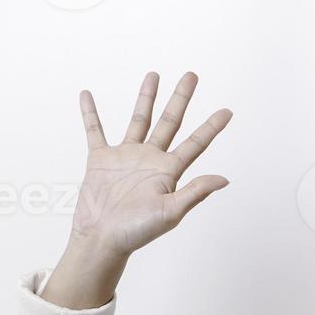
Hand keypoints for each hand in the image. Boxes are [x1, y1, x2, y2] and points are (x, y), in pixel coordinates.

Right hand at [69, 70, 232, 256]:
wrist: (102, 239)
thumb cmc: (137, 231)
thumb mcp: (170, 212)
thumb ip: (195, 192)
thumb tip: (224, 179)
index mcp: (168, 171)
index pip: (195, 143)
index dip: (211, 127)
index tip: (228, 111)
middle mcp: (150, 160)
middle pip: (169, 122)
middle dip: (180, 98)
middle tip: (192, 75)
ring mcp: (125, 157)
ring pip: (138, 120)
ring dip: (145, 98)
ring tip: (153, 75)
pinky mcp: (101, 159)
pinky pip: (95, 131)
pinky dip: (90, 113)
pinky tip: (87, 94)